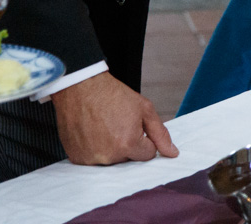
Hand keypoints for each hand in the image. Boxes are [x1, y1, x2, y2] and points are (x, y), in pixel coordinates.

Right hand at [51, 72, 177, 164]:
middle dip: (128, 144)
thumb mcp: (145, 109)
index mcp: (128, 144)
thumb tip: (173, 154)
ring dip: (111, 148)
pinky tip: (93, 132)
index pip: (148, 154)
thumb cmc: (113, 95)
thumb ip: (160, 134)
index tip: (135, 125)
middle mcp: (109, 156)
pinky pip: (94, 160)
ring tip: (104, 127)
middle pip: (129, 159)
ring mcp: (91, 159)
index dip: (145, 139)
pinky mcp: (77, 158)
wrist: (82, 88)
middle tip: (118, 124)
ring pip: (112, 161)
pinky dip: (96, 149)